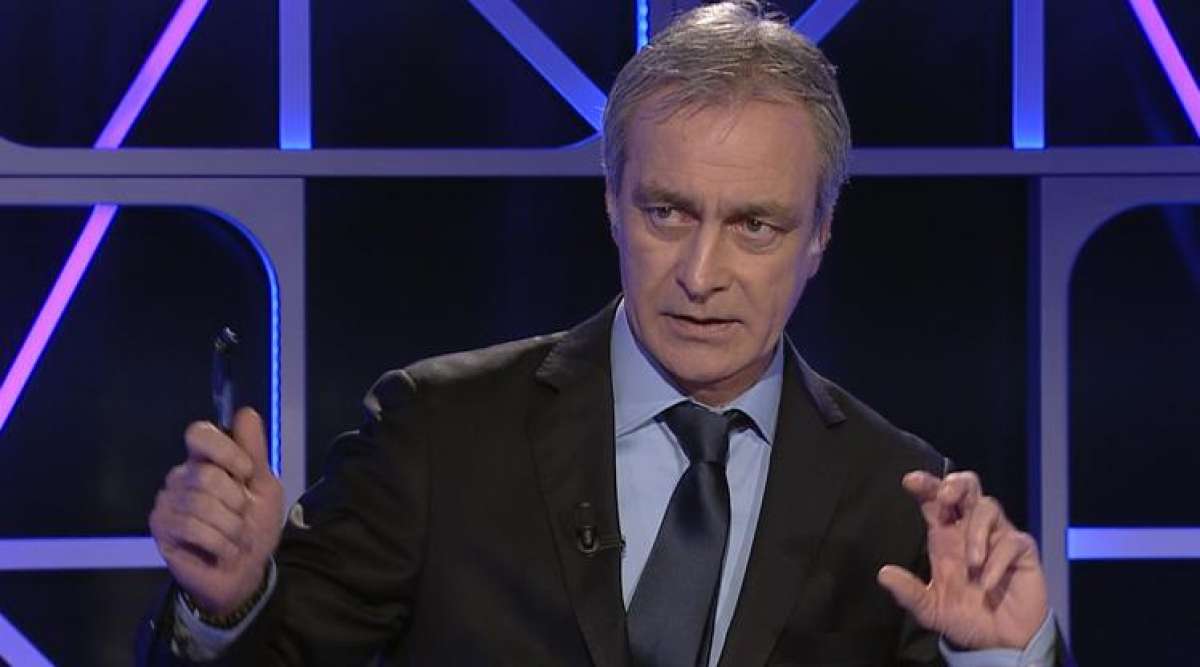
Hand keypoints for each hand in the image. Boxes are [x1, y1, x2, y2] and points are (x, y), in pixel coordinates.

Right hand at [149, 407, 283, 614]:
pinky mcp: (161, 528)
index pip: (199, 434)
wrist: (245, 572)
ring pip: (200, 504)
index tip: (247, 472)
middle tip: (243, 517)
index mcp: (206, 460)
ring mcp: (168, 501)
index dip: (225, 450)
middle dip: (235, 501)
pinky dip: (219, 542)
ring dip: (231, 527)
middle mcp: (182, 476)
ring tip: (236, 538)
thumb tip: (246, 412)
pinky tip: (223, 550)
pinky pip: (191, 527)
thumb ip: (255, 452)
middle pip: (205, 474)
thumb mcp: (264, 488)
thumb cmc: (254, 527)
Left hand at [877, 470, 1047, 649]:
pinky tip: (987, 583)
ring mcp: (998, 537)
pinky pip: (1012, 541)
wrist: (1000, 643)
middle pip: (967, 486)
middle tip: (946, 498)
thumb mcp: (931, 610)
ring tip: (972, 564)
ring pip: (988, 507)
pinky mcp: (1022, 552)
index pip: (934, 499)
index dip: (925, 485)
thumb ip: (909, 593)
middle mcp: (970, 530)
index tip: (909, 481)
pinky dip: (998, 561)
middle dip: (955, 484)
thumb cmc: (965, 618)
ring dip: (977, 532)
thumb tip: (884, 574)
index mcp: (945, 536)